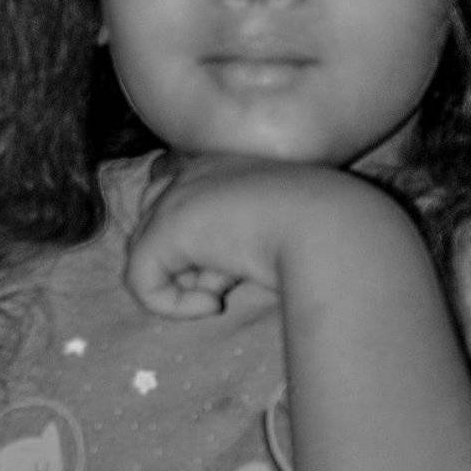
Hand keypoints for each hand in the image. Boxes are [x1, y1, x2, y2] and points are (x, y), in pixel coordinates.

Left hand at [124, 155, 365, 318]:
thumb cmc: (319, 232)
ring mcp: (176, 198)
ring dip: (182, 285)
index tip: (226, 264)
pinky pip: (141, 282)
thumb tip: (208, 283)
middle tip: (225, 282)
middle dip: (183, 262)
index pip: (172, 191)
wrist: (329, 227)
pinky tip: (214, 304)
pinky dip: (171, 306)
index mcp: (222, 165)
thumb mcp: (275, 231)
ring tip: (225, 290)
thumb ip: (235, 244)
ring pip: (147, 255)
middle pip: (152, 224)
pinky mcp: (165, 230)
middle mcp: (194, 173)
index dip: (187, 236)